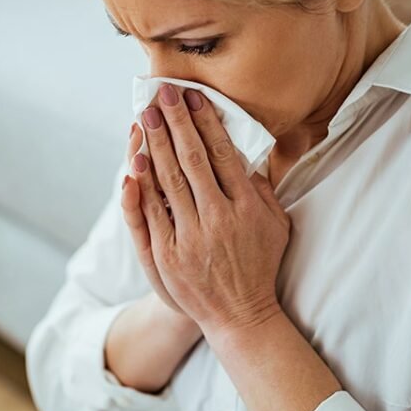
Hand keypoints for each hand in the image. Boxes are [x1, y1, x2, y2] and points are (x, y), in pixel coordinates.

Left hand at [123, 84, 290, 336]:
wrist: (240, 315)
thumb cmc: (258, 263)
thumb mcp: (275, 224)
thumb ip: (260, 188)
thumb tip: (244, 150)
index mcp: (246, 208)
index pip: (222, 154)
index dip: (206, 123)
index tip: (194, 98)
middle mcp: (218, 219)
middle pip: (191, 160)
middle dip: (175, 123)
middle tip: (161, 94)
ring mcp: (190, 238)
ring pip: (168, 181)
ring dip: (155, 145)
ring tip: (144, 116)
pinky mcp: (166, 255)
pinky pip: (149, 213)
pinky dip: (140, 187)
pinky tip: (135, 162)